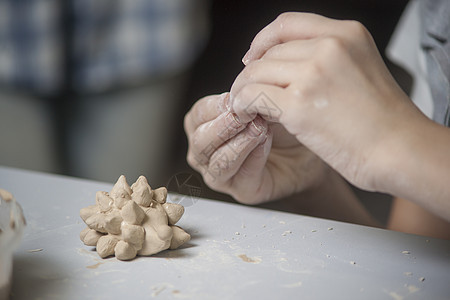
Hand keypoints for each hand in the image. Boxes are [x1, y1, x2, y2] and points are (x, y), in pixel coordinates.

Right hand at [184, 93, 327, 203]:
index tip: (234, 97)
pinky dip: (253, 157)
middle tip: (245, 114)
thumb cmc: (281, 127)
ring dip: (239, 143)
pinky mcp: (243, 191)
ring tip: (259, 128)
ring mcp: (221, 175)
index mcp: (203, 127)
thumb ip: (250, 93)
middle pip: (201, 141)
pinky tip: (265, 143)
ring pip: (217, 162)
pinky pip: (241, 175)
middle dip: (223, 126)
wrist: (307, 149)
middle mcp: (206, 154)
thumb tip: (244, 75)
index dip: (215, 106)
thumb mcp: (263, 103)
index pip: (198, 115)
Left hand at [230, 12, 427, 191]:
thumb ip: (327, 60)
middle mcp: (329, 46)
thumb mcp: (360, 70)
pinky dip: (243, 104)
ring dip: (244, 89)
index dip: (263, 39)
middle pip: (269, 51)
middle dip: (252, 72)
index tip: (253, 57)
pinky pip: (254, 95)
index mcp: (347, 34)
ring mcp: (313, 73)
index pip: (287, 24)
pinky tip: (246, 114)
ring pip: (257, 72)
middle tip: (247, 90)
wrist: (401, 150)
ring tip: (244, 105)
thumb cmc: (383, 121)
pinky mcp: (299, 104)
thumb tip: (285, 67)